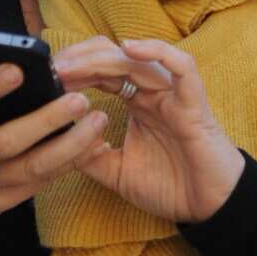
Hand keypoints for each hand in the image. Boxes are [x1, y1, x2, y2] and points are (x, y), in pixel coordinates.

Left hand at [54, 37, 244, 223]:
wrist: (209, 208)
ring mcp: (174, 95)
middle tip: (54, 69)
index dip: (75, 70)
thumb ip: (89, 155)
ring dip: (102, 58)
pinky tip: (130, 48)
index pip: (102, 72)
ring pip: (138, 60)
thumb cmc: (170, 186)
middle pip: (115, 58)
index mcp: (136, 103)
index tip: (48, 78)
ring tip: (74, 66)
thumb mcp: (116, 173)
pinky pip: (182, 68)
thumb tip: (59, 136)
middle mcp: (153, 93)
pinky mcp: (194, 104)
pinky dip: (158, 52)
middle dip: (82, 59)